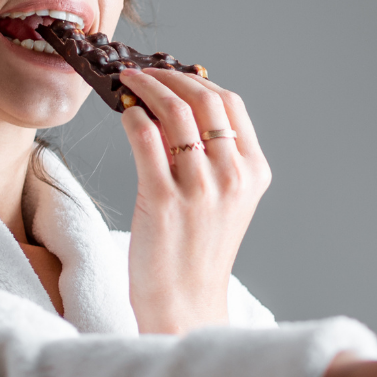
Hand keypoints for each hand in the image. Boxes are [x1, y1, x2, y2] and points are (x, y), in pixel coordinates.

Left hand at [118, 67, 270, 334]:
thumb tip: (175, 108)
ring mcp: (200, 188)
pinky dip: (131, 116)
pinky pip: (144, 137)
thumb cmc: (197, 254)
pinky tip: (122, 114)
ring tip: (126, 82)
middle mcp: (232, 176)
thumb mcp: (224, 202)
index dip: (198, 81)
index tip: (173, 75)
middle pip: (203, 100)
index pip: (231, 104)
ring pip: (173, 112)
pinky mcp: (163, 200)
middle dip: (169, 76)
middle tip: (142, 72)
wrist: (185, 304)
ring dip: (145, 87)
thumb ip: (213, 159)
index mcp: (253, 172)